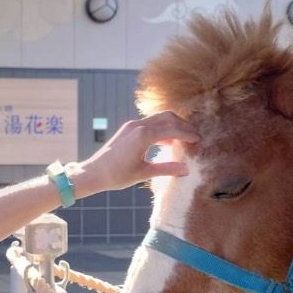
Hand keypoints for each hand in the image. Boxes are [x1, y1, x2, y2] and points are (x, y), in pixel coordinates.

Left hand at [67, 111, 199, 198]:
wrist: (92, 173)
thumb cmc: (116, 176)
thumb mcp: (144, 173)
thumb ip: (167, 168)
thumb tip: (186, 169)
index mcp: (143, 135)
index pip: (173, 130)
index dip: (188, 135)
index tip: (199, 140)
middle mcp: (137, 126)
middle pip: (168, 117)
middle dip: (183, 125)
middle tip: (194, 136)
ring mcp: (131, 125)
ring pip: (158, 118)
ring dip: (172, 125)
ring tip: (183, 138)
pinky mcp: (127, 129)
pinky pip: (149, 123)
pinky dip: (161, 128)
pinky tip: (167, 141)